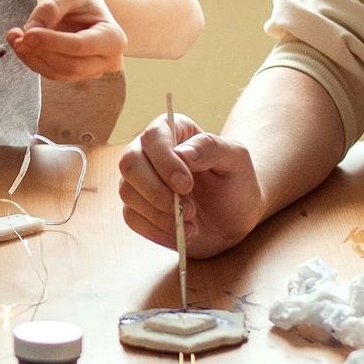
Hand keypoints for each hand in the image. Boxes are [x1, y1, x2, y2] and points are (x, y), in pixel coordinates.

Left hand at [7, 0, 125, 81]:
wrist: (87, 4)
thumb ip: (51, 6)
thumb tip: (31, 29)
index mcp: (114, 38)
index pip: (79, 46)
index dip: (51, 42)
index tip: (27, 33)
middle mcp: (109, 60)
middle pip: (70, 66)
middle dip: (40, 52)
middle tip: (16, 36)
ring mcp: (93, 70)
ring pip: (59, 74)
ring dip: (32, 58)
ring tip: (14, 37)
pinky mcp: (77, 74)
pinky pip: (52, 73)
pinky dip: (33, 60)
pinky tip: (20, 43)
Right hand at [116, 112, 266, 256]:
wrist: (234, 217)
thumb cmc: (236, 182)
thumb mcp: (236, 160)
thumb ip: (211, 148)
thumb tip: (181, 153)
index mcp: (172, 130)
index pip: (153, 137)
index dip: (165, 162)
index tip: (186, 185)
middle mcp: (148, 151)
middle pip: (130, 163)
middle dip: (157, 192)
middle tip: (190, 210)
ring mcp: (139, 180)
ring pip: (127, 192)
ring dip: (160, 214)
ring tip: (192, 224)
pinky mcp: (136, 207)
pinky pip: (132, 217)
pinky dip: (157, 230)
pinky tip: (182, 233)